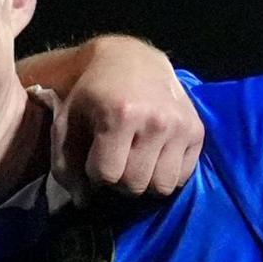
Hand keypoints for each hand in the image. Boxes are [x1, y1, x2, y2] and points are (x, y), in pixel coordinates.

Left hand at [52, 39, 203, 199]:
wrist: (131, 60)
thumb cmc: (93, 93)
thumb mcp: (67, 121)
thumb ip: (66, 164)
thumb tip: (83, 201)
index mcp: (121, 114)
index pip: (107, 174)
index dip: (95, 172)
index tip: (93, 157)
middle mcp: (156, 120)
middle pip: (135, 184)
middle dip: (119, 180)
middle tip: (115, 160)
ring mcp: (180, 126)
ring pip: (161, 186)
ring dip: (144, 181)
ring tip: (135, 161)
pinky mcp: (197, 131)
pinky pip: (182, 177)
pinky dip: (166, 174)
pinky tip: (154, 156)